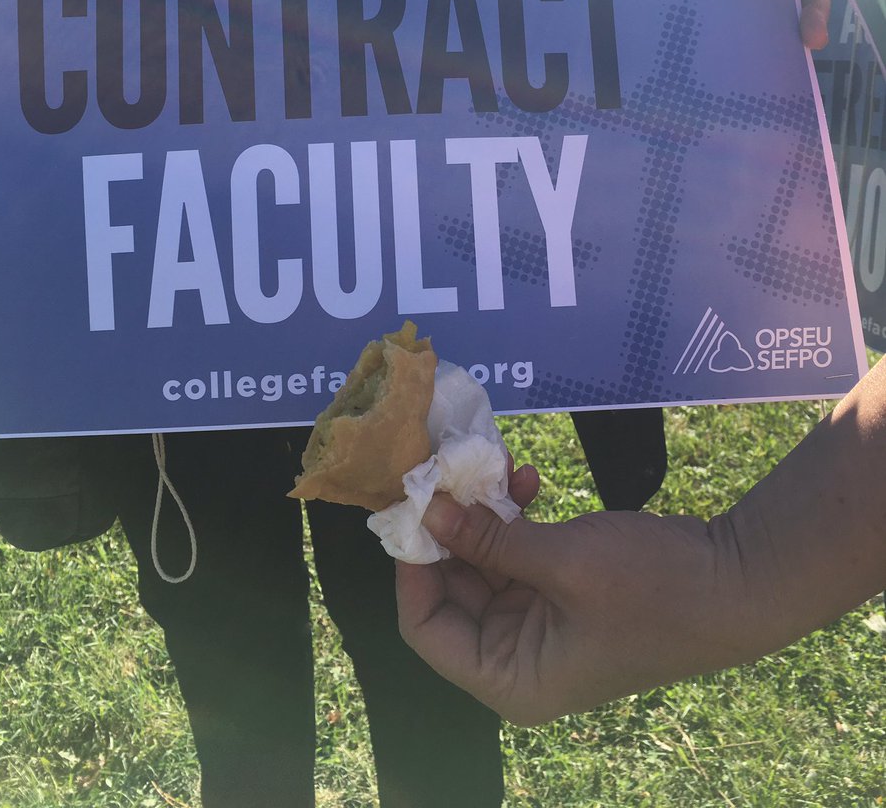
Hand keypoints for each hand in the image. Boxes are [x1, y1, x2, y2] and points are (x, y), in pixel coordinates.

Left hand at [396, 495, 748, 724]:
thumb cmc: (650, 588)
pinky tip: (527, 478)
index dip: (412, 567)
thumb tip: (425, 511)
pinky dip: (514, 518)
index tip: (411, 506)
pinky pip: (515, 553)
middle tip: (448, 470)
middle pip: (451, 591)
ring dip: (484, 514)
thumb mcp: (560, 560)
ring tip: (496, 466)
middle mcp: (517, 659)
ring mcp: (539, 624)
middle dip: (449, 528)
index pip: (426, 628)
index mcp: (511, 679)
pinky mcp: (559, 591)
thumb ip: (487, 539)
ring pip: (481, 564)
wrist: (735, 581)